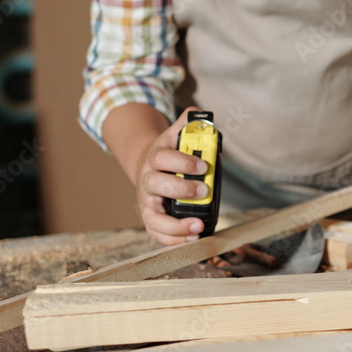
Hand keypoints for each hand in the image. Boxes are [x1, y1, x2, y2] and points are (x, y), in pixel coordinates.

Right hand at [134, 107, 209, 243]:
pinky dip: (172, 239)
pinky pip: (156, 232)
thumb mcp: (177, 135)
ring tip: (198, 225)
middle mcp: (148, 180)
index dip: (182, 162)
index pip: (162, 158)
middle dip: (180, 189)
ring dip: (175, 224)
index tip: (202, 166)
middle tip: (203, 191)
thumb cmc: (170, 152)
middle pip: (155, 185)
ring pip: (152, 216)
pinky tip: (193, 237)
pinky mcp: (151, 217)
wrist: (149, 165)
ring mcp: (147, 201)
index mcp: (155, 157)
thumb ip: (189, 124)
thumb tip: (200, 113)